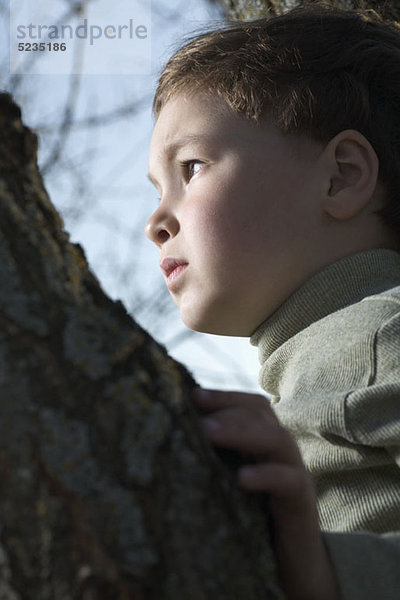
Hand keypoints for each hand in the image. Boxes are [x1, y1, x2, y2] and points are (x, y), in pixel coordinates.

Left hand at [192, 388, 340, 599]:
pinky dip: (266, 475)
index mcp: (264, 439)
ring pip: (277, 439)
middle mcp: (282, 449)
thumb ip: (216, 455)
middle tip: (198, 420)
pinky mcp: (301, 501)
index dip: (225, 397)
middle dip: (228, 411)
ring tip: (209, 433)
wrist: (291, 561)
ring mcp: (295, 472)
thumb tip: (176, 432)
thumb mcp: (232, 479)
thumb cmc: (253, 515)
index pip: (250, 405)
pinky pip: (288, 480)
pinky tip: (241, 478)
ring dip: (242, 432)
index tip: (192, 395)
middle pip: (261, 414)